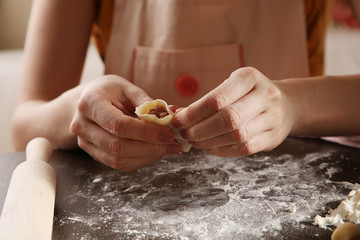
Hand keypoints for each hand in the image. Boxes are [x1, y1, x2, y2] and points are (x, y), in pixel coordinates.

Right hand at [70, 75, 182, 170]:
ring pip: (118, 160)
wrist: (86, 100)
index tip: (169, 134)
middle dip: (151, 148)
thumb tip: (170, 115)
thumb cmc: (110, 91)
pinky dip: (140, 160)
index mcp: (90, 104)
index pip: (119, 125)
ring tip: (168, 149)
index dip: (146, 133)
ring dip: (147, 157)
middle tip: (174, 145)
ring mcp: (85, 142)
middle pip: (118, 146)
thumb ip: (146, 102)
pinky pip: (118, 164)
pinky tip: (155, 152)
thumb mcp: (127, 88)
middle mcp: (82, 125)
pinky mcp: (93, 153)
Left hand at [173, 67, 294, 156]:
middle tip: (185, 133)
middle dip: (200, 129)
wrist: (286, 104)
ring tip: (194, 141)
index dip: (194, 113)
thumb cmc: (248, 95)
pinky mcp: (274, 137)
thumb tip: (176, 113)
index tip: (179, 120)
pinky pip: (245, 148)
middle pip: (227, 119)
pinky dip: (222, 150)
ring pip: (236, 136)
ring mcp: (273, 117)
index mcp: (250, 78)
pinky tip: (210, 147)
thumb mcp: (231, 87)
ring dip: (209, 142)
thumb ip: (207, 100)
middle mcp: (265, 95)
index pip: (217, 99)